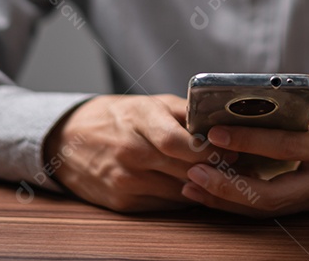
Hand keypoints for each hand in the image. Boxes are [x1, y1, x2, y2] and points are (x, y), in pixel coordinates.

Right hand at [42, 94, 228, 212]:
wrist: (68, 141)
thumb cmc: (118, 117)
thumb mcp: (149, 103)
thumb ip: (185, 113)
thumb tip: (223, 124)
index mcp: (138, 121)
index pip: (176, 141)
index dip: (208, 149)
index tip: (232, 149)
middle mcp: (130, 153)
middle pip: (183, 169)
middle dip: (215, 169)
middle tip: (240, 167)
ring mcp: (125, 181)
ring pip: (179, 191)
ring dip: (204, 186)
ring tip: (225, 177)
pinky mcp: (123, 203)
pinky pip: (165, 204)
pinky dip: (183, 197)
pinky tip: (194, 187)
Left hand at [180, 78, 308, 216]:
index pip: (287, 147)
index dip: (249, 142)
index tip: (217, 133)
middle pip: (272, 196)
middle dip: (228, 188)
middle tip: (193, 173)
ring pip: (269, 208)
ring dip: (229, 201)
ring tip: (193, 186)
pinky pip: (274, 207)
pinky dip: (242, 202)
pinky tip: (216, 191)